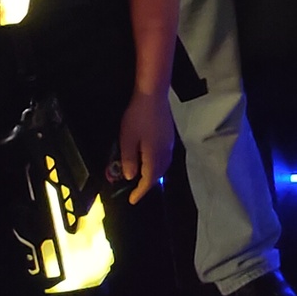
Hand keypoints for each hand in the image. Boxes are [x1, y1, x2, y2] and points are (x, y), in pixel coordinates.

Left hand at [110, 89, 174, 204]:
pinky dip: (157, 166)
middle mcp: (165, 153)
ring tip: (143, 178)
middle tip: (136, 191)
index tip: (132, 200)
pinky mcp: (169, 137)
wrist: (153, 95)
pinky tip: (150, 161)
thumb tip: (130, 177)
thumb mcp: (127, 139)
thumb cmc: (137, 117)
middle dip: (148, 185)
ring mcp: (169, 144)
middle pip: (159, 175)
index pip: (148, 180)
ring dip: (154, 176)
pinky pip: (165, 158)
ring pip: (163, 166)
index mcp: (154, 155)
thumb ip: (129, 160)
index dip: (140, 191)